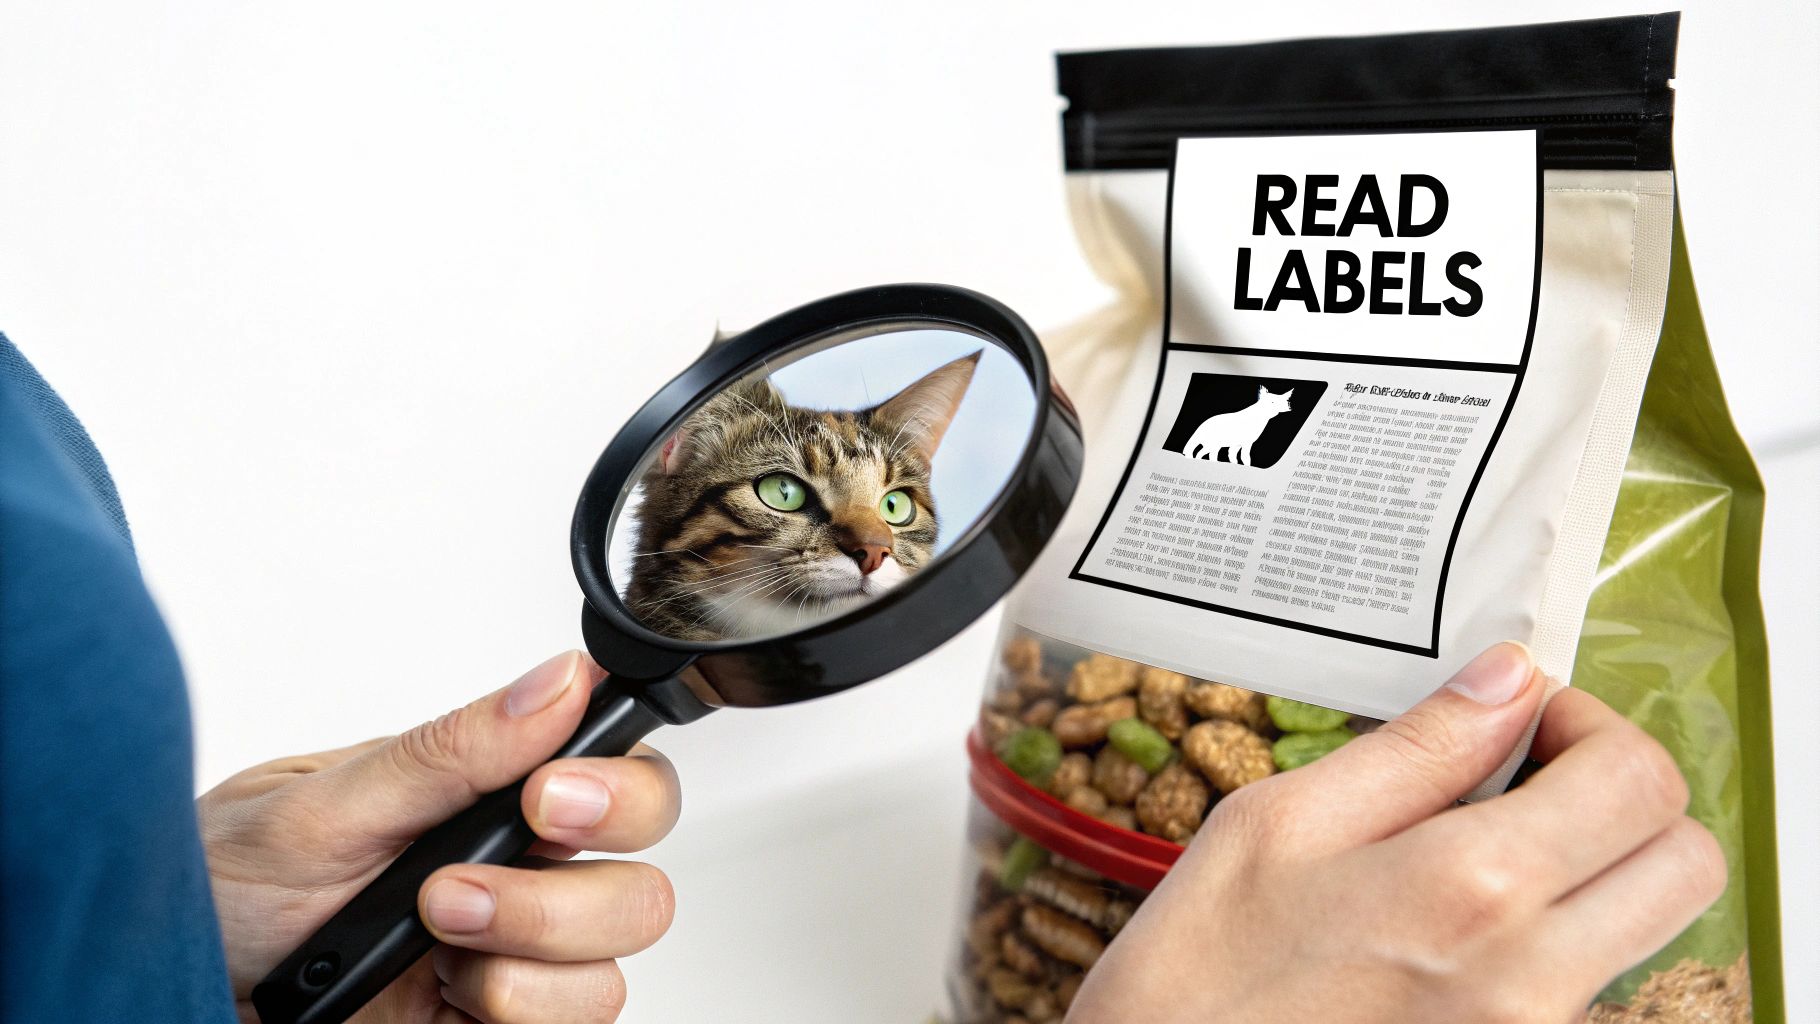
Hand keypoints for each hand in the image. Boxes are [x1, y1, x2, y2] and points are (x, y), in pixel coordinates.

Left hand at [199, 651, 681, 1022]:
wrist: (174, 988)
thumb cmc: (223, 886)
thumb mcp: (320, 806)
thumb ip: (448, 751)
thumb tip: (559, 677)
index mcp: (487, 792)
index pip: (620, 772)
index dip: (617, 789)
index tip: (547, 796)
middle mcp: (516, 869)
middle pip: (640, 877)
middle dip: (556, 895)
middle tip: (451, 890)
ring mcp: (514, 953)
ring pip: (611, 964)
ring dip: (523, 959)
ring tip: (430, 942)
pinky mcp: (499, 1020)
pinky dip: (516, 1014)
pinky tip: (447, 995)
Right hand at [1067, 643, 1725, 1023]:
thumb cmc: (1196, 975)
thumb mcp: (1277, 826)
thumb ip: (1413, 750)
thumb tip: (1507, 680)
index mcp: (1469, 890)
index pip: (1635, 781)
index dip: (1591, 724)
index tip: (1524, 719)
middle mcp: (1531, 977)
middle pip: (1685, 862)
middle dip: (1624, 796)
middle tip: (1530, 776)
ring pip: (1645, 928)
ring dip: (1594, 869)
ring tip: (1481, 853)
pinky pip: (1589, 989)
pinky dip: (1556, 938)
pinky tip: (1455, 927)